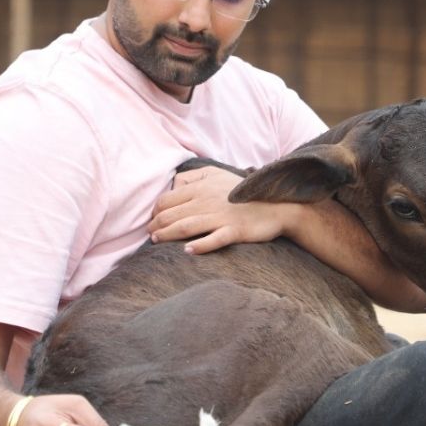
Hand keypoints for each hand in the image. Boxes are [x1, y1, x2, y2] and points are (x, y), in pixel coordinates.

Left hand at [148, 166, 293, 254]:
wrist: (276, 205)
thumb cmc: (243, 192)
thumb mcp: (218, 174)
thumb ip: (194, 176)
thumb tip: (173, 184)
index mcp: (202, 187)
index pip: (168, 199)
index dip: (155, 211)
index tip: (152, 220)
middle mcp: (208, 201)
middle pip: (172, 214)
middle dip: (156, 225)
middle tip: (149, 234)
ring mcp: (221, 217)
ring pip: (186, 227)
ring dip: (167, 235)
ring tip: (156, 241)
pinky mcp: (235, 231)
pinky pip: (214, 239)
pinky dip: (200, 246)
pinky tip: (187, 251)